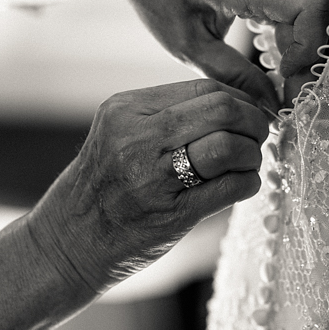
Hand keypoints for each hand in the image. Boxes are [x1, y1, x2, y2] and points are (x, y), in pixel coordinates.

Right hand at [28, 79, 268, 293]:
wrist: (70, 241)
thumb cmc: (104, 186)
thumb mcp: (120, 134)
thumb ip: (168, 115)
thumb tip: (236, 103)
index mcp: (126, 110)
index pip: (204, 88)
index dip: (239, 99)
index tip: (248, 114)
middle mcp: (137, 138)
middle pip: (222, 110)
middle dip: (253, 122)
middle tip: (258, 136)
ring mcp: (153, 178)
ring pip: (229, 146)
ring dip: (252, 154)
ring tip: (248, 163)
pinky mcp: (172, 214)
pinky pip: (231, 187)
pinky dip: (249, 182)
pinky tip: (242, 185)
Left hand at [93, 0, 328, 112]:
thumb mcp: (188, 44)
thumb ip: (233, 76)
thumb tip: (272, 108)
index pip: (310, 6)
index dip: (311, 47)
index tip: (287, 77)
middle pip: (315, 16)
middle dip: (306, 61)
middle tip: (285, 97)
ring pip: (310, 12)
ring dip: (300, 49)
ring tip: (277, 80)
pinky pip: (298, 2)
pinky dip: (292, 34)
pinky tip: (271, 57)